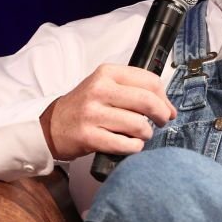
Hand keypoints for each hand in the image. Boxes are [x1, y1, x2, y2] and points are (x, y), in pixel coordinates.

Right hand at [39, 64, 176, 160]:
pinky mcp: (89, 136)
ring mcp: (93, 114)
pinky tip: (129, 144)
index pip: (150, 81)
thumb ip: (137, 92)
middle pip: (147, 101)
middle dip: (161, 115)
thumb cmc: (85, 106)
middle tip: (160, 122)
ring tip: (139, 135)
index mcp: (107, 73)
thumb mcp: (106, 87)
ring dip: (145, 134)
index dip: (164, 98)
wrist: (51, 125)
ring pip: (139, 125)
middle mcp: (99, 90)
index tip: (167, 108)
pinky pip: (126, 144)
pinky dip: (134, 147)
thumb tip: (169, 109)